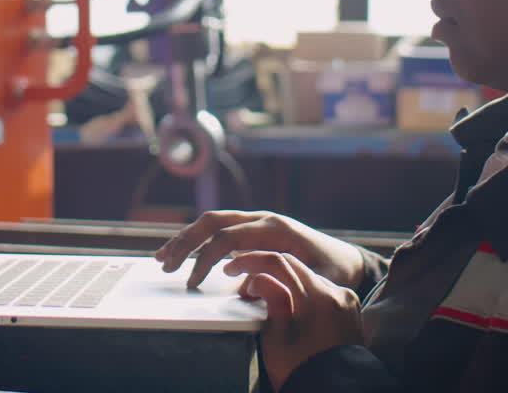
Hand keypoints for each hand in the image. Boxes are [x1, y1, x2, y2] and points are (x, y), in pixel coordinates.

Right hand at [154, 210, 365, 288]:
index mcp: (275, 228)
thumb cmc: (331, 271)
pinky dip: (198, 240)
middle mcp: (262, 219)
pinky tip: (181, 253)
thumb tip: (244, 288)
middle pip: (214, 221)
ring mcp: (256, 222)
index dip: (207, 260)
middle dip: (186, 243)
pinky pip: (219, 229)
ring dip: (185, 238)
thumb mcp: (313, 280)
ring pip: (212, 222)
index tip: (192, 284)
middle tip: (165, 266)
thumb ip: (281, 281)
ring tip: (162, 258)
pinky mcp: (253, 231)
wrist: (345, 261)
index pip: (229, 238)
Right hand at [227, 251, 363, 390]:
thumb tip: (260, 278)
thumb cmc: (303, 372)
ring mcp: (346, 299)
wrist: (335, 390)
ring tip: (269, 301)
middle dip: (268, 271)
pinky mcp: (351, 307)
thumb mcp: (277, 339)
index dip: (252, 261)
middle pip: (295, 266)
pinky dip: (306, 293)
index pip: (280, 263)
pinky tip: (294, 308)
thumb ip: (271, 300)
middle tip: (247, 286)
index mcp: (317, 299)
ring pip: (309, 277)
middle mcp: (336, 293)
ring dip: (287, 283)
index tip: (234, 267)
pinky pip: (324, 290)